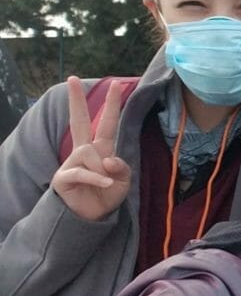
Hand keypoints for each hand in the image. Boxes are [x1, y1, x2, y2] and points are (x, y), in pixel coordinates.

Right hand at [52, 77, 130, 221]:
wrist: (92, 217)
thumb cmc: (107, 195)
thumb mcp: (123, 181)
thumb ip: (122, 168)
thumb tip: (108, 159)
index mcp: (101, 149)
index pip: (106, 123)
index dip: (111, 105)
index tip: (114, 84)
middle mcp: (85, 151)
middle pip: (79, 121)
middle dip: (76, 100)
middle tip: (72, 78)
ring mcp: (72, 162)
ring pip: (89, 153)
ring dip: (101, 169)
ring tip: (104, 183)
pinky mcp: (63, 177)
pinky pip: (82, 171)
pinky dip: (97, 178)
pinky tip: (104, 184)